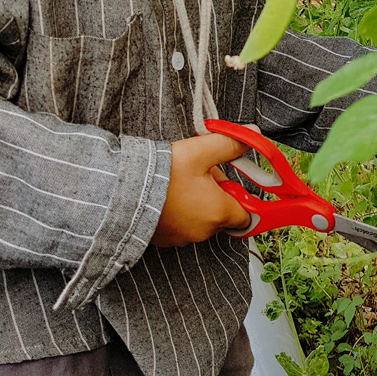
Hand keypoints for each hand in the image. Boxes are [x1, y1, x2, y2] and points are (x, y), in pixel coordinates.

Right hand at [151, 130, 254, 246]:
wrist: (124, 191)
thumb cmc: (164, 174)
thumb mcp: (200, 151)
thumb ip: (229, 144)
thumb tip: (253, 135)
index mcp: (218, 212)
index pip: (246, 215)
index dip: (241, 197)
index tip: (230, 182)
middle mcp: (204, 231)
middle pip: (222, 214)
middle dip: (216, 194)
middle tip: (200, 173)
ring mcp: (183, 238)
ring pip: (201, 220)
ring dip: (197, 203)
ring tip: (180, 181)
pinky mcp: (165, 240)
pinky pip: (181, 226)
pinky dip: (179, 213)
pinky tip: (168, 195)